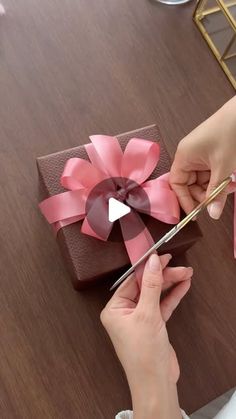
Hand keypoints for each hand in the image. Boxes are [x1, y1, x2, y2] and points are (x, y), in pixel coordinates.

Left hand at [101, 253, 192, 418]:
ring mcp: (139, 318)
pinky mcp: (153, 324)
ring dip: (170, 284)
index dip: (147, 268)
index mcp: (114, 308)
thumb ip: (152, 286)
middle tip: (179, 267)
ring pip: (155, 294)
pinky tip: (183, 285)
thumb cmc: (143, 352)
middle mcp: (124, 312)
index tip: (161, 256)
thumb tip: (153, 261)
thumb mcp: (147, 314)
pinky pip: (162, 305)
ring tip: (186, 273)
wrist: (155, 382)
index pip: (132, 281)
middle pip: (145, 286)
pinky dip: (172, 296)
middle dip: (163, 276)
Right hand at [170, 96, 235, 218]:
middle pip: (189, 184)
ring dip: (215, 186)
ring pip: (202, 180)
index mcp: (184, 156)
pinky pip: (210, 172)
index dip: (184, 199)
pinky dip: (219, 178)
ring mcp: (199, 154)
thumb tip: (213, 213)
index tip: (195, 213)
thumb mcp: (223, 168)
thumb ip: (216, 192)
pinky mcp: (210, 153)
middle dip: (204, 193)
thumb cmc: (230, 132)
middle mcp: (188, 155)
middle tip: (218, 199)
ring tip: (229, 186)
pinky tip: (230, 180)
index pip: (176, 184)